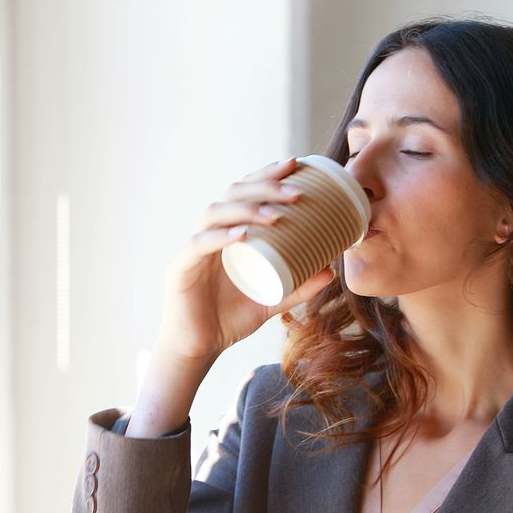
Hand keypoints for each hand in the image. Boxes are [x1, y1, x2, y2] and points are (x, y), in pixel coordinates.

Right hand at [126, 158, 335, 437]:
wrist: (198, 349)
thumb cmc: (229, 319)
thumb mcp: (271, 300)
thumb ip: (297, 287)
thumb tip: (331, 272)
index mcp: (226, 233)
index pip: (243, 192)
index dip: (266, 175)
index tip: (296, 164)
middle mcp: (208, 233)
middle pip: (231, 194)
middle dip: (264, 185)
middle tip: (296, 188)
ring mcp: (192, 249)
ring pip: (215, 213)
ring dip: (247, 208)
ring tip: (278, 214)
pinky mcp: (180, 268)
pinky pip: (199, 245)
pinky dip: (221, 236)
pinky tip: (243, 234)